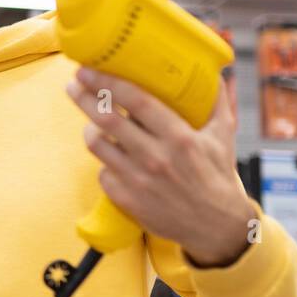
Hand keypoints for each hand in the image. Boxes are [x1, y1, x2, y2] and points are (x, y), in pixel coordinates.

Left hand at [65, 67, 253, 267]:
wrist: (216, 226)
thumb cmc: (217, 175)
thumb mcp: (223, 135)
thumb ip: (215, 100)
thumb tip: (213, 70)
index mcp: (179, 137)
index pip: (135, 101)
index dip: (108, 82)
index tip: (89, 70)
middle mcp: (156, 157)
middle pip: (106, 119)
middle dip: (84, 97)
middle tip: (73, 84)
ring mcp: (138, 180)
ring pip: (97, 144)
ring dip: (89, 128)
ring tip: (91, 120)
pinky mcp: (126, 199)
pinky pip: (102, 171)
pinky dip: (104, 160)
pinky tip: (110, 154)